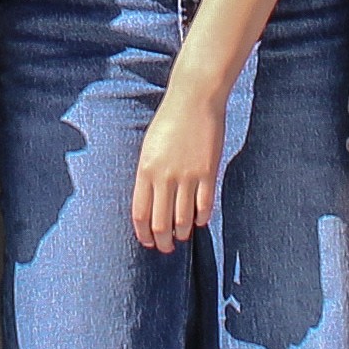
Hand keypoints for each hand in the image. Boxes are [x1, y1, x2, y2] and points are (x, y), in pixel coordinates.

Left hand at [131, 84, 227, 251]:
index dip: (144, 233)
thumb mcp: (149, 148)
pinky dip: (200, 218)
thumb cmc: (169, 122)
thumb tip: (151, 203)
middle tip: (166, 247)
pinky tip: (198, 221)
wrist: (194, 100)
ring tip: (182, 237)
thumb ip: (148, 175)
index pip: (140, 214)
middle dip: (162, 241)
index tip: (148, 241)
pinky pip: (204, 206)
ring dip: (182, 233)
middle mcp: (164, 177)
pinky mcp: (208, 173)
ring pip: (183, 219)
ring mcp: (187, 176)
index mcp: (145, 171)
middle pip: (160, 222)